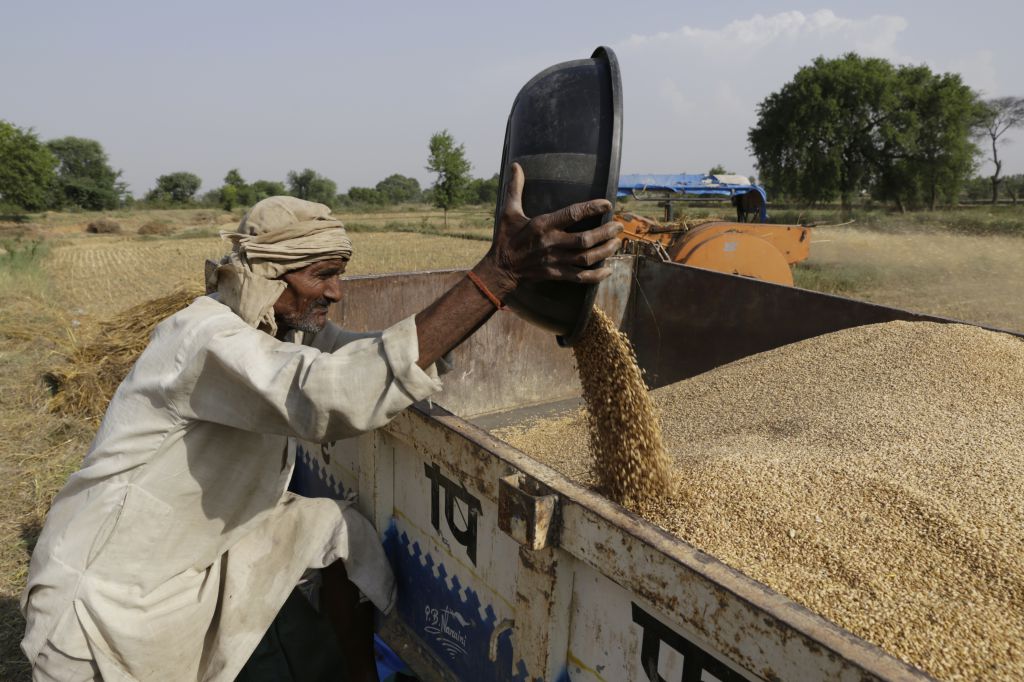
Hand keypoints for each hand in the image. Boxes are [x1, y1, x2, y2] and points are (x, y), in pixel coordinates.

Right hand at [477, 162, 622, 295]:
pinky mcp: (556, 274)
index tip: (607, 203)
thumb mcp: (508, 211)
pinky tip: (608, 270)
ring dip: (605, 251)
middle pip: (585, 239)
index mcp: (543, 225)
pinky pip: (580, 277)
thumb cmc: (506, 238)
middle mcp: (552, 243)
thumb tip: (515, 165)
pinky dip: (596, 275)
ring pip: (586, 258)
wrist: (500, 269)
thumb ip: (515, 188)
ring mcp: (555, 261)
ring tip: (617, 242)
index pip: (572, 214)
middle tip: (618, 226)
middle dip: (605, 232)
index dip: (592, 208)